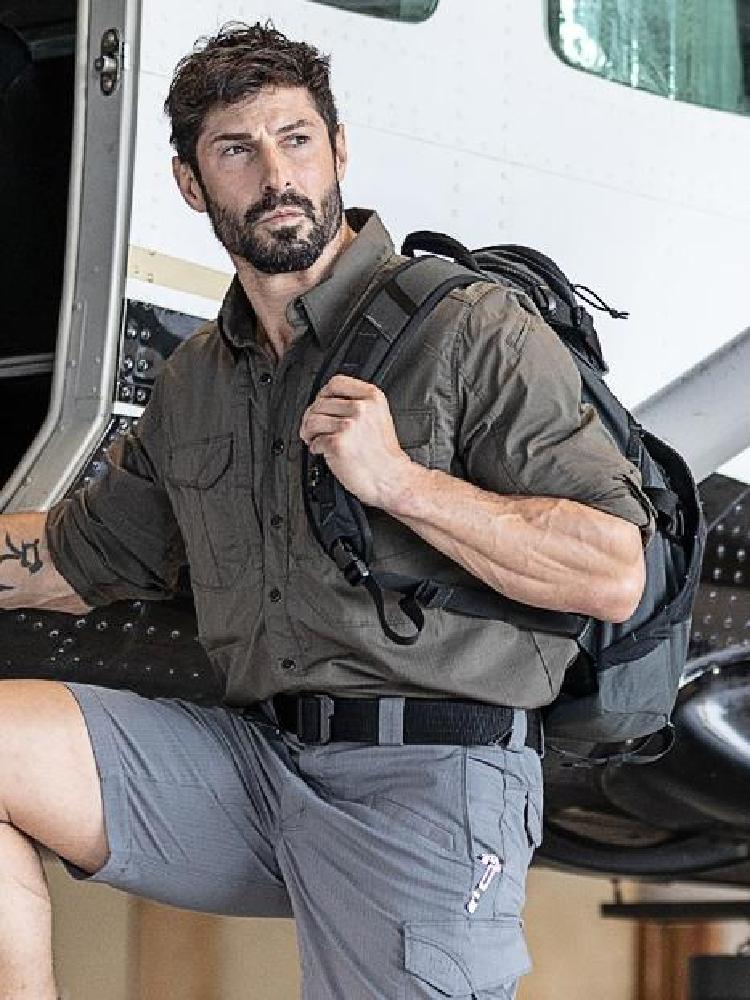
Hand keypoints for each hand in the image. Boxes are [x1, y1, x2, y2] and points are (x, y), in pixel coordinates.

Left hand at [299, 374, 413, 507]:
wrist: (392, 479)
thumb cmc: (384, 455)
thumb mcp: (379, 417)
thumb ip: (358, 403)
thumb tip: (326, 401)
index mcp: (372, 397)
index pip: (336, 383)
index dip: (323, 395)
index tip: (322, 405)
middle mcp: (361, 408)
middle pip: (320, 402)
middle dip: (312, 417)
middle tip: (315, 429)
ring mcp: (349, 425)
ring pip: (312, 420)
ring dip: (309, 432)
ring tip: (316, 439)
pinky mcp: (338, 443)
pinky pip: (314, 440)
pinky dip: (315, 447)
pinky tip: (324, 451)